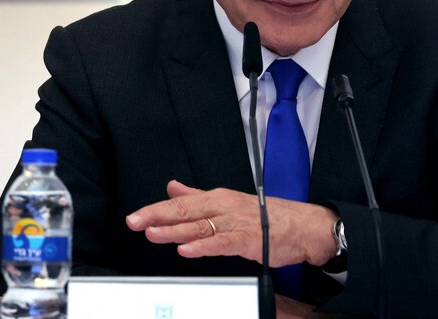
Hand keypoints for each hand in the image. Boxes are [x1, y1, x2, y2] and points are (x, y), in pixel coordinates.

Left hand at [126, 180, 338, 266]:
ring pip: (200, 226)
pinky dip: (204, 246)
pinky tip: (187, 249)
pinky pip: (222, 243)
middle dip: (158, 216)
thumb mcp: (228, 201)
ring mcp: (235, 223)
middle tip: (135, 222)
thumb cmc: (267, 215)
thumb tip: (172, 187)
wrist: (303, 226)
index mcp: (218, 198)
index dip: (156, 209)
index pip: (181, 203)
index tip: (135, 216)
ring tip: (153, 234)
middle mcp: (224, 207)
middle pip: (186, 211)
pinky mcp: (248, 240)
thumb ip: (197, 196)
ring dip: (175, 230)